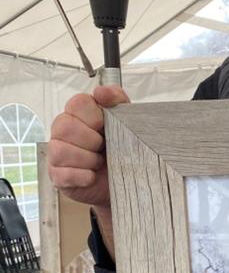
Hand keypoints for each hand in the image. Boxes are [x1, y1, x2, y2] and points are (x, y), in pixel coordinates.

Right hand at [48, 85, 129, 210]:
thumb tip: (101, 91)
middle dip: (91, 140)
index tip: (105, 126)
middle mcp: (63, 130)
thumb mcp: (126, 121)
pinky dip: (82, 176)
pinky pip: (63, 174)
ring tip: (99, 162)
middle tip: (104, 147)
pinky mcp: (58, 176)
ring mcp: (57, 154)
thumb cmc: (122, 148)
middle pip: (65, 126)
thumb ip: (117, 100)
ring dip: (87, 159)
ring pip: (61, 150)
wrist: (125, 180)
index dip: (95, 116)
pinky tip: (92, 176)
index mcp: (78, 113)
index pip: (77, 103)